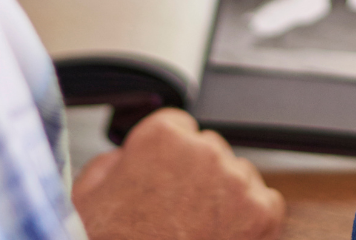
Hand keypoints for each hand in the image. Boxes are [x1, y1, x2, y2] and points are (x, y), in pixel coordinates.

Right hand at [71, 109, 284, 239]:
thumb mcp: (90, 190)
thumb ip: (118, 159)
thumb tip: (130, 156)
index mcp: (162, 137)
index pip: (181, 126)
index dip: (171, 155)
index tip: (167, 175)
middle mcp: (203, 151)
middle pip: (211, 151)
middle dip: (198, 176)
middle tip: (178, 211)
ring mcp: (235, 181)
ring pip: (239, 176)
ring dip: (224, 197)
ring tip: (198, 229)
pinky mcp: (260, 214)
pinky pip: (266, 204)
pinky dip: (250, 220)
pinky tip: (222, 236)